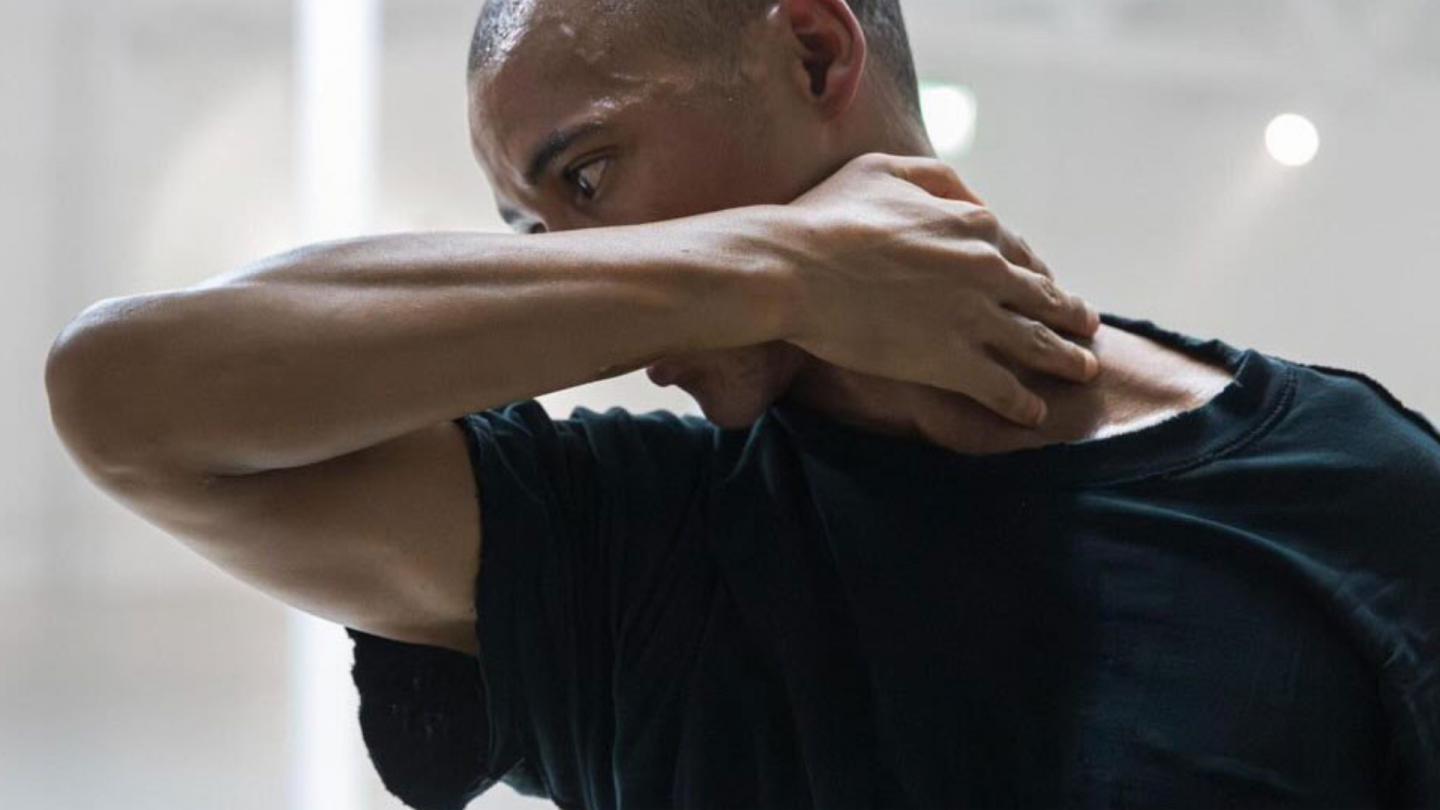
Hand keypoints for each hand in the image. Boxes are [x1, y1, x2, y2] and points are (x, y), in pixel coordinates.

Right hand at [778, 152, 1100, 426]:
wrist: (795, 271)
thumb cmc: (827, 217)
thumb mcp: (885, 170)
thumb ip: (937, 179)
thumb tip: (971, 198)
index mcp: (972, 224)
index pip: (1021, 253)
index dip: (1038, 273)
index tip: (1048, 286)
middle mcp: (987, 270)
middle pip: (1042, 298)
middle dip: (1069, 315)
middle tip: (1087, 329)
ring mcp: (974, 319)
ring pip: (1037, 345)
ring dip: (1065, 359)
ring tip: (1084, 371)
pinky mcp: (954, 362)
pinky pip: (1004, 389)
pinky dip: (1024, 404)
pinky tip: (1035, 414)